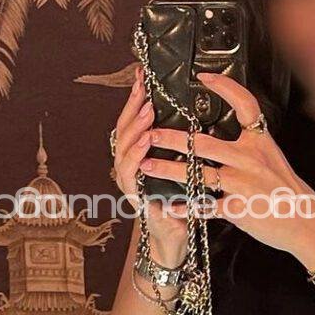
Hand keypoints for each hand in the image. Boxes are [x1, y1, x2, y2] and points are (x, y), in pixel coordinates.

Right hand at [112, 67, 187, 266]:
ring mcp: (129, 183)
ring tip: (146, 113)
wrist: (177, 237)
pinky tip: (145, 145)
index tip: (143, 77)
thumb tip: (193, 112)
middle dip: (131, 109)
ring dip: (134, 130)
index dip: (136, 99)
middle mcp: (130, 167)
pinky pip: (130, 176)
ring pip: (122, 151)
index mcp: (140, 156)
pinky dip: (136, 158)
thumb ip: (179, 143)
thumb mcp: (181, 166)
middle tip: (144, 90)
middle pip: (122, 131)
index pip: (134, 122)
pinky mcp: (135, 199)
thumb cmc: (181, 200)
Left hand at [138, 71, 314, 268]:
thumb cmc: (286, 189)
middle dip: (173, 138)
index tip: (203, 77)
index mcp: (260, 142)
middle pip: (205, 143)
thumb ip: (250, 143)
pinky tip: (167, 206)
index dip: (225, 87)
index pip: (245, 105)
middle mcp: (250, 159)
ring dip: (168, 170)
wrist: (306, 221)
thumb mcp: (272, 157)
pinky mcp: (238, 208)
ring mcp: (243, 184)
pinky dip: (185, 207)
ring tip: (146, 166)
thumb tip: (226, 128)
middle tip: (150, 133)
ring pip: (198, 174)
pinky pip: (204, 207)